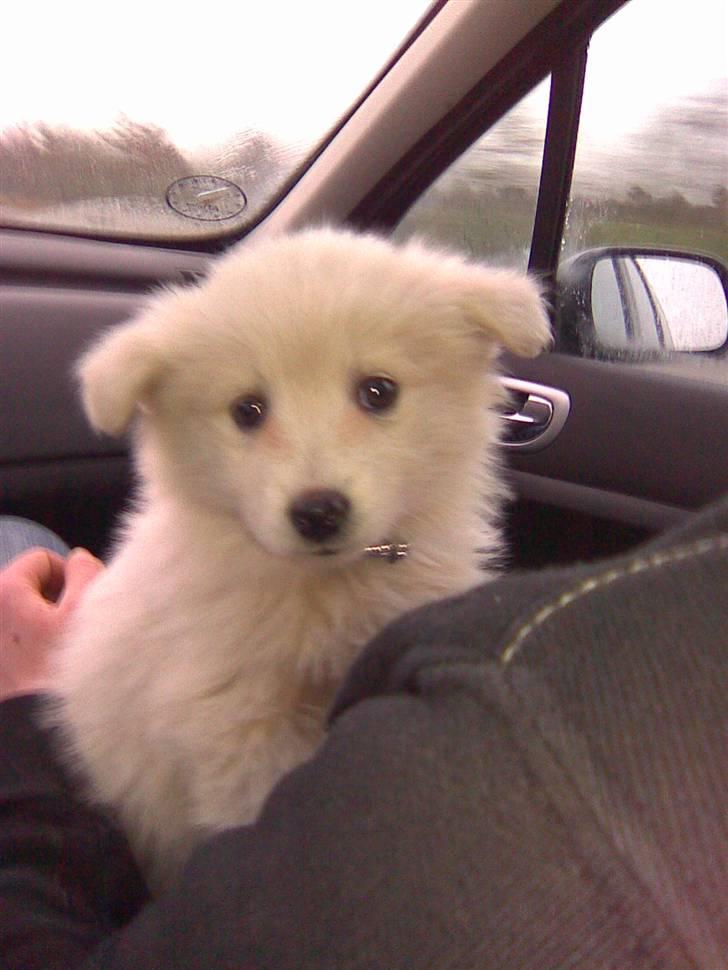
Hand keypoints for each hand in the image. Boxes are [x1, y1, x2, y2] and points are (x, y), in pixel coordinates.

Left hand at [0, 547, 103, 701]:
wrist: (40, 730)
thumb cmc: (62, 667)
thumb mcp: (87, 608)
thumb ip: (86, 571)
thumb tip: (79, 560)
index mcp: (6, 590)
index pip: (42, 559)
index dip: (67, 575)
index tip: (78, 605)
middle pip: (31, 586)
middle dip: (54, 601)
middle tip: (70, 630)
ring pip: (26, 613)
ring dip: (45, 624)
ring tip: (58, 651)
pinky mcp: (0, 661)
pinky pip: (18, 637)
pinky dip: (33, 645)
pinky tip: (45, 666)